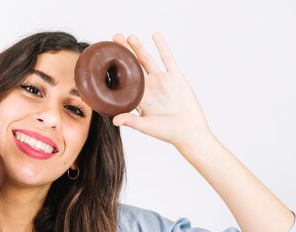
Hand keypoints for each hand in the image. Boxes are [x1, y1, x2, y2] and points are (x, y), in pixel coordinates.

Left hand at [112, 33, 211, 148]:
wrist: (189, 131)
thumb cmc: (167, 132)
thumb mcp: (147, 127)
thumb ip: (131, 121)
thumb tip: (114, 121)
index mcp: (139, 98)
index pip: (123, 80)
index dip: (114, 69)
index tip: (105, 58)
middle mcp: (149, 87)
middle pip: (133, 66)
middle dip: (124, 53)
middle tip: (114, 39)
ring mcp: (162, 81)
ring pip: (148, 60)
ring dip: (139, 48)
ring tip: (130, 36)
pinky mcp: (175, 77)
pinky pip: (167, 59)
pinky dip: (162, 46)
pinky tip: (155, 35)